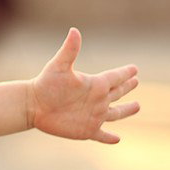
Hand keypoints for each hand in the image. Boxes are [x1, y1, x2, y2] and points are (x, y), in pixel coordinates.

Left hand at [27, 28, 139, 143]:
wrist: (32, 105)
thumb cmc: (45, 84)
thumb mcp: (59, 66)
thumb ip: (69, 50)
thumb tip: (74, 30)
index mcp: (94, 84)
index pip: (115, 77)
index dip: (125, 73)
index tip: (134, 68)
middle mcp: (97, 100)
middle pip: (117, 93)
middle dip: (127, 87)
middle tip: (135, 81)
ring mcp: (93, 116)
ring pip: (115, 114)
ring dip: (126, 111)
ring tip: (137, 106)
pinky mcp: (87, 130)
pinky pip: (102, 135)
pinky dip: (110, 138)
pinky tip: (117, 139)